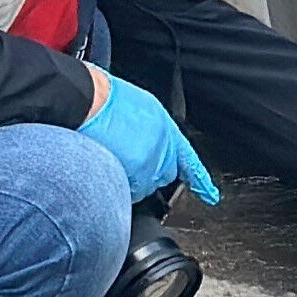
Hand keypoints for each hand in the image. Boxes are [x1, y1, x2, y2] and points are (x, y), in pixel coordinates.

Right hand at [81, 73, 221, 205]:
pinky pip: (131, 192)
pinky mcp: (138, 174)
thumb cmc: (104, 102)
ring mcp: (152, 161)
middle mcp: (163, 144)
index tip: (210, 195)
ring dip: (132, 180)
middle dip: (148, 173)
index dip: (199, 178)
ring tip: (112, 158)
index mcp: (164, 125)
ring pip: (145, 186)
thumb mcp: (137, 108)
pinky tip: (107, 168)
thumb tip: (145, 145)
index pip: (186, 157)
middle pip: (164, 174)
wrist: (87, 101)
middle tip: (125, 159)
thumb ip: (149, 130)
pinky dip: (121, 186)